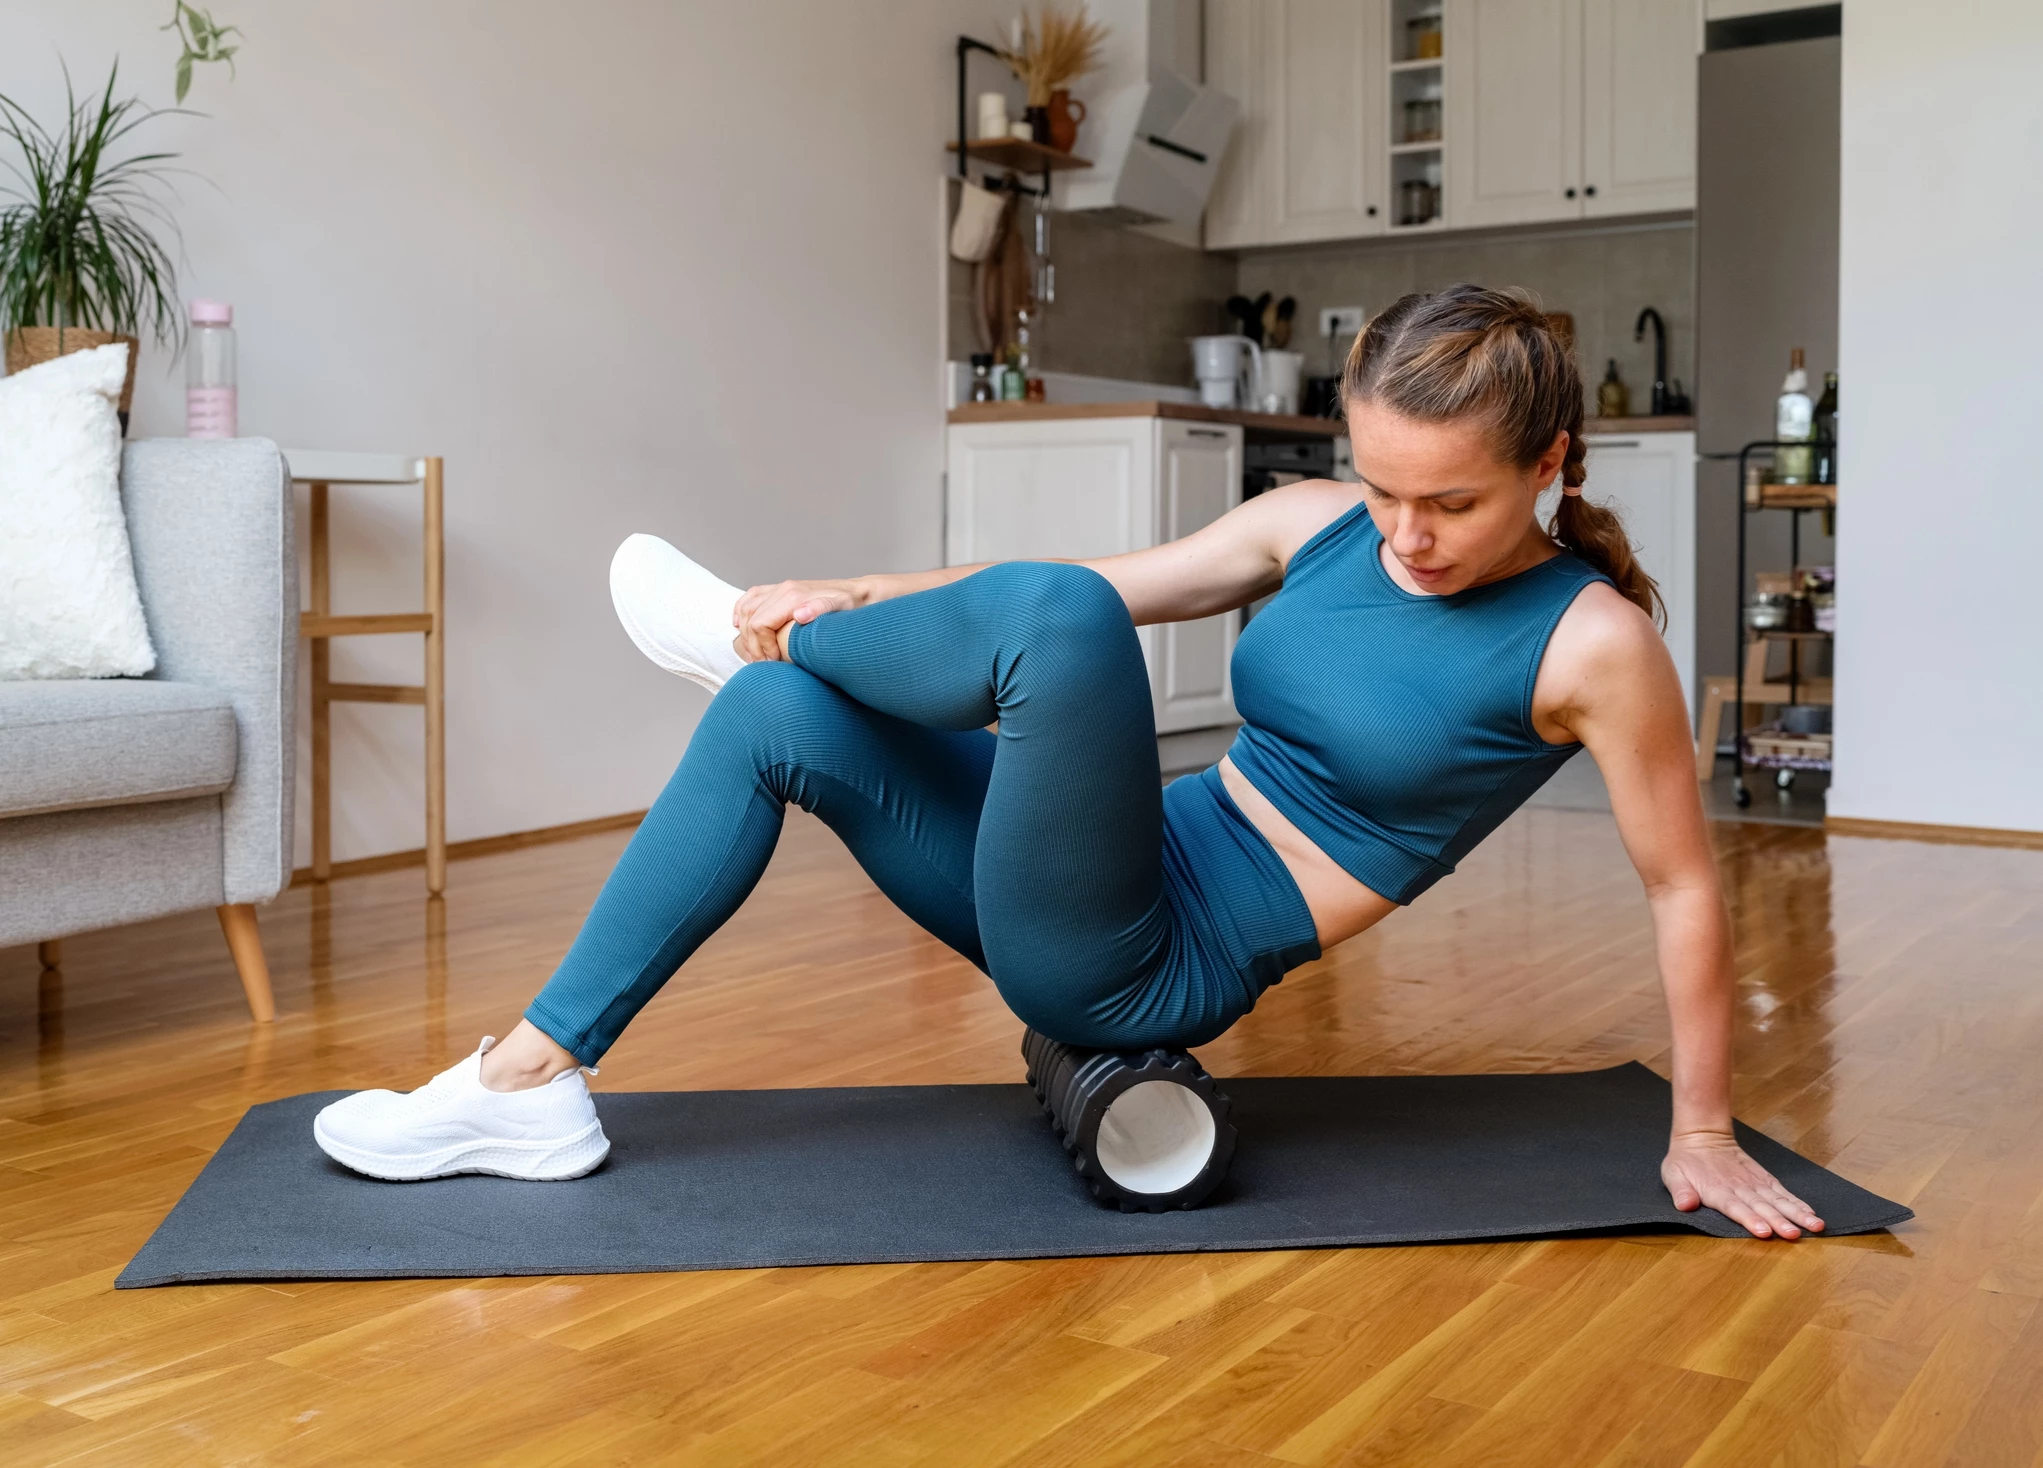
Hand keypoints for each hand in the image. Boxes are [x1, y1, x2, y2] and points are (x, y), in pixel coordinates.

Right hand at [730, 579, 864, 662]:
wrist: (858, 595)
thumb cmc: (850, 608)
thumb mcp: (840, 608)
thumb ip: (820, 609)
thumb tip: (798, 615)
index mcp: (793, 597)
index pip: (760, 624)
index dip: (762, 647)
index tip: (773, 662)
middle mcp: (783, 590)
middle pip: (750, 619)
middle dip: (753, 645)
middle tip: (763, 664)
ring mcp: (780, 588)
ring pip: (746, 608)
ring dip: (745, 632)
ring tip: (756, 654)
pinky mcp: (780, 590)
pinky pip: (750, 598)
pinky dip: (740, 611)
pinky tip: (739, 625)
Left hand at [1662, 1131, 1824, 1239]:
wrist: (1702, 1137)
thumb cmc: (1686, 1161)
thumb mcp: (1673, 1174)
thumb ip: (1680, 1191)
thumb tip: (1685, 1205)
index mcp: (1716, 1190)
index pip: (1734, 1207)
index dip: (1749, 1219)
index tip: (1764, 1231)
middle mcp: (1739, 1187)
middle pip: (1761, 1206)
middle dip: (1779, 1221)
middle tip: (1794, 1234)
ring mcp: (1754, 1183)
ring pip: (1777, 1200)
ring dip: (1796, 1214)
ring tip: (1814, 1226)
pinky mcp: (1764, 1179)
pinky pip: (1782, 1192)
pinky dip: (1797, 1202)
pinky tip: (1811, 1214)